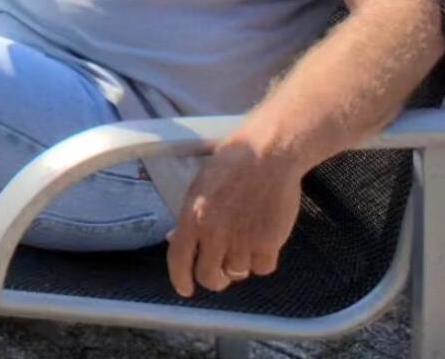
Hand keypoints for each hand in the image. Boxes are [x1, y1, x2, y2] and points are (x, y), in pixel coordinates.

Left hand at [165, 140, 304, 296]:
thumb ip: (188, 218)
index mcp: (192, 217)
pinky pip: (263, 268)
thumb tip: (176, 240)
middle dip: (214, 279)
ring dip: (240, 266)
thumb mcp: (199, 188)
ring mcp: (242, 240)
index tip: (185, 290)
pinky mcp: (269, 242)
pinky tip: (263, 244)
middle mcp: (214, 233)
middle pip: (209, 276)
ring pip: (238, 273)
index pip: (179, 260)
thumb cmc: (232, 165)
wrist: (267, 155)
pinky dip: (263, 261)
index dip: (180, 279)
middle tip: (220, 272)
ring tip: (245, 245)